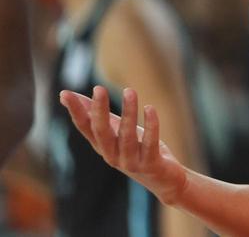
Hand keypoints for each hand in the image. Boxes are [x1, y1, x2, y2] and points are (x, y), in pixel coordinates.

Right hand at [59, 86, 188, 204]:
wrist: (163, 180)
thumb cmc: (136, 149)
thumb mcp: (115, 130)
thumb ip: (95, 113)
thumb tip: (65, 94)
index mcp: (102, 146)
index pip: (85, 127)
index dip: (75, 111)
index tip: (65, 93)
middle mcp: (112, 155)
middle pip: (102, 132)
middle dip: (99, 111)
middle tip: (98, 88)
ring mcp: (130, 162)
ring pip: (126, 137)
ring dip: (129, 112)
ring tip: (129, 91)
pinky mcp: (150, 164)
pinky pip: (150, 143)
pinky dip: (150, 126)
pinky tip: (150, 108)